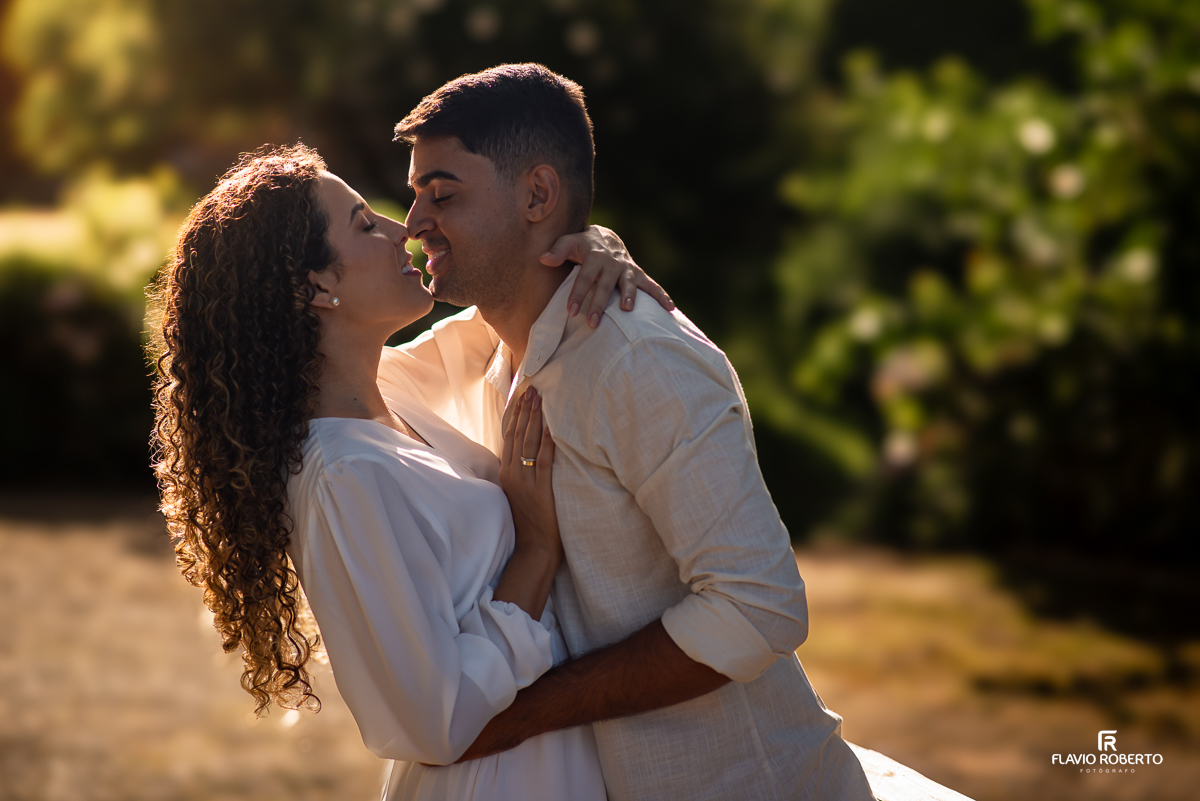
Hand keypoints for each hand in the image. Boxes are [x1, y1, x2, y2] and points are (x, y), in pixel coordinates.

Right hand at [498, 388, 559, 557]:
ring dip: (535, 419)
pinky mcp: (540, 490)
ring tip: (541, 399)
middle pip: (518, 435)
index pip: (509, 437)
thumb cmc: (530, 520)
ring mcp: (525, 481)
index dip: (516, 415)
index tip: (522, 396)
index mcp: (506, 473)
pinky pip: (544, 460)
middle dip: (526, 410)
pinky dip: (549, 442)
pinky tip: (554, 427)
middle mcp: (512, 474)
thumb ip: (520, 471)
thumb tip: (527, 451)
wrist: (534, 546)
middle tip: (533, 388)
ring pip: (529, 443)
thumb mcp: (519, 492)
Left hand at [542, 225, 673, 327]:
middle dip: (599, 304)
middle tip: (591, 323)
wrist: (605, 238)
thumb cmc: (582, 245)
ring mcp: (626, 268)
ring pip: (628, 284)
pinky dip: (661, 295)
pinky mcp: (637, 274)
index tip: (571, 311)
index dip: (578, 293)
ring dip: (630, 296)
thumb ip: (557, 251)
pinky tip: (670, 308)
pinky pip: (651, 285)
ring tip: (627, 310)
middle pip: (605, 285)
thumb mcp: (569, 242)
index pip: (584, 277)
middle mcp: (612, 262)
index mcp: (594, 256)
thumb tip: (543, 259)